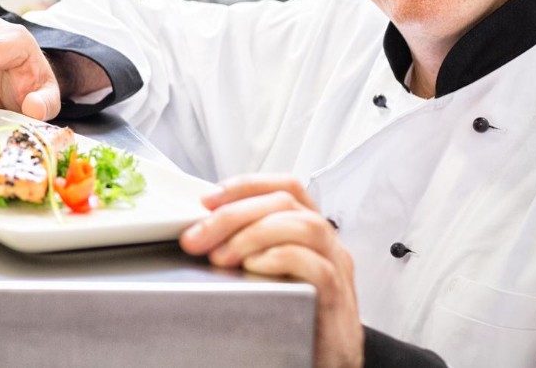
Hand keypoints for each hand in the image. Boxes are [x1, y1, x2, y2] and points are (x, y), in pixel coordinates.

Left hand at [179, 175, 362, 367]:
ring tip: (222, 256)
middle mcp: (327, 243)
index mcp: (310, 232)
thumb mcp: (271, 271)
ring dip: (253, 235)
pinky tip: (253, 268)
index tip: (209, 199)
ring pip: (303, 226)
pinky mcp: (336, 296)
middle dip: (234, 214)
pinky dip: (277, 259)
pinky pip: (313, 265)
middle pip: (285, 204)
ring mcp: (336, 267)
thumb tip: (204, 231)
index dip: (246, 186)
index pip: (285, 188)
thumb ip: (249, 246)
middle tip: (199, 237)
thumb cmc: (295, 315)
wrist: (326, 361)